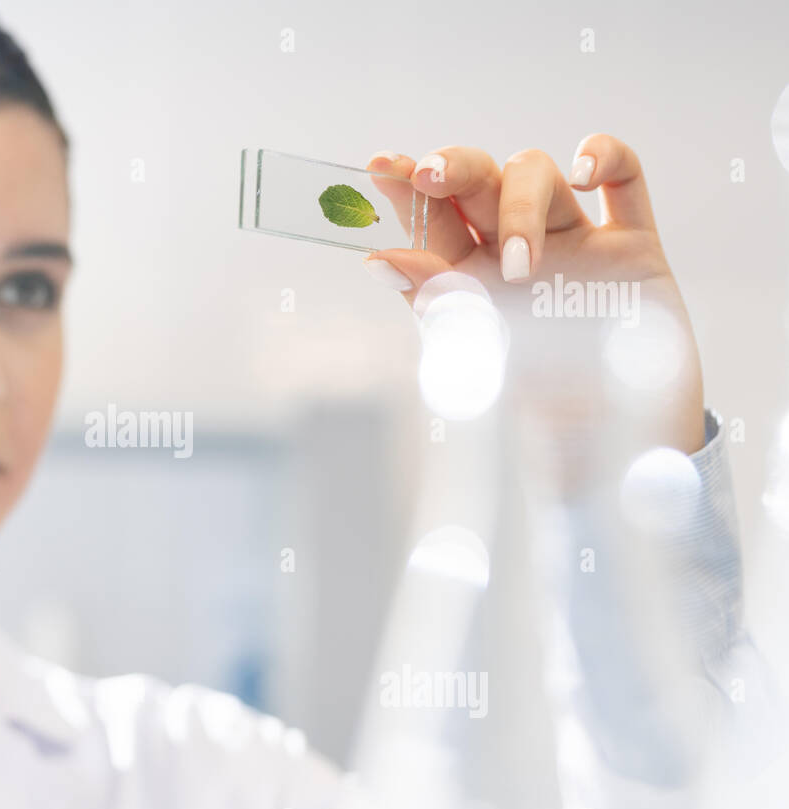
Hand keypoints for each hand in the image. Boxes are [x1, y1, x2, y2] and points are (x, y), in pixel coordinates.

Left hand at [365, 135, 705, 454]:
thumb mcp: (478, 360)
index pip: (432, 220)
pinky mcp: (632, 248)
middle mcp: (514, 253)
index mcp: (469, 278)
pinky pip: (625, 179)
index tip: (379, 168)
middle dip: (455, 170)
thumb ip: (434, 306)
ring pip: (539, 175)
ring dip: (520, 203)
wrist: (617, 451)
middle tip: (431, 176)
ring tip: (521, 264)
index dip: (406, 188)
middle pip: (480, 182)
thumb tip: (378, 260)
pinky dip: (605, 156)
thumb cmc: (536, 416)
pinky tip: (584, 172)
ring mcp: (574, 244)